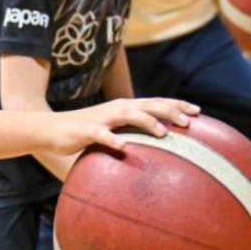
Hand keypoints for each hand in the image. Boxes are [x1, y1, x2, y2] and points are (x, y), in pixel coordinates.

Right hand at [46, 98, 199, 155]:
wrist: (51, 129)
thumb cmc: (87, 131)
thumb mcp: (114, 129)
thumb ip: (133, 132)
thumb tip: (158, 145)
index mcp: (126, 107)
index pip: (157, 102)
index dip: (177, 104)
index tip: (199, 112)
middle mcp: (117, 108)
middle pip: (148, 105)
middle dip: (170, 111)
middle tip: (189, 122)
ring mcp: (102, 118)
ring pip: (129, 114)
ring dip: (147, 122)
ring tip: (164, 133)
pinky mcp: (87, 130)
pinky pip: (102, 134)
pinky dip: (113, 139)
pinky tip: (124, 148)